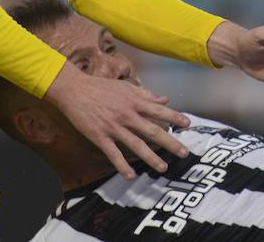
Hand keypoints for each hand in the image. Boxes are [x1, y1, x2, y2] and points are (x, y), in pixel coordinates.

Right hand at [43, 65, 190, 179]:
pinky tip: (130, 176)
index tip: (188, 124)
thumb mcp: (125, 87)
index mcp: (134, 102)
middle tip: (184, 153)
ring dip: (151, 157)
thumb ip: (145, 95)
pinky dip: (122, 165)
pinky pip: (113, 153)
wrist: (75, 90)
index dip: (174, 117)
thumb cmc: (101, 87)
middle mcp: (127, 115)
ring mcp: (114, 127)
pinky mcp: (100, 137)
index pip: (159, 111)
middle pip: (152, 131)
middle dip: (170, 142)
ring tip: (163, 167)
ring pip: (136, 145)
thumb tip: (165, 99)